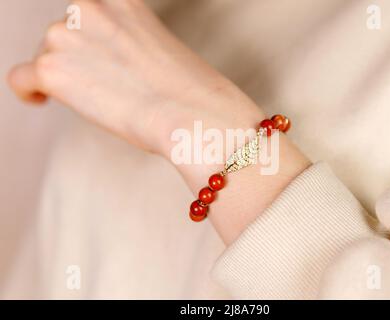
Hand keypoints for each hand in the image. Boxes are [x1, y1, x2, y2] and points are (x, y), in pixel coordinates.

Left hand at [8, 0, 263, 155]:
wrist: (193, 115)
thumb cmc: (188, 93)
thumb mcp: (158, 47)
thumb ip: (126, 42)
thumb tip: (104, 61)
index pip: (88, 14)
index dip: (89, 38)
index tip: (95, 58)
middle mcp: (88, 6)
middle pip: (63, 34)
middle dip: (77, 59)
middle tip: (105, 86)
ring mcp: (66, 35)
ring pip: (46, 56)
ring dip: (64, 78)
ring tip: (100, 100)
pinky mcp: (52, 69)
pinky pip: (20, 79)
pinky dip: (29, 92)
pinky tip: (42, 102)